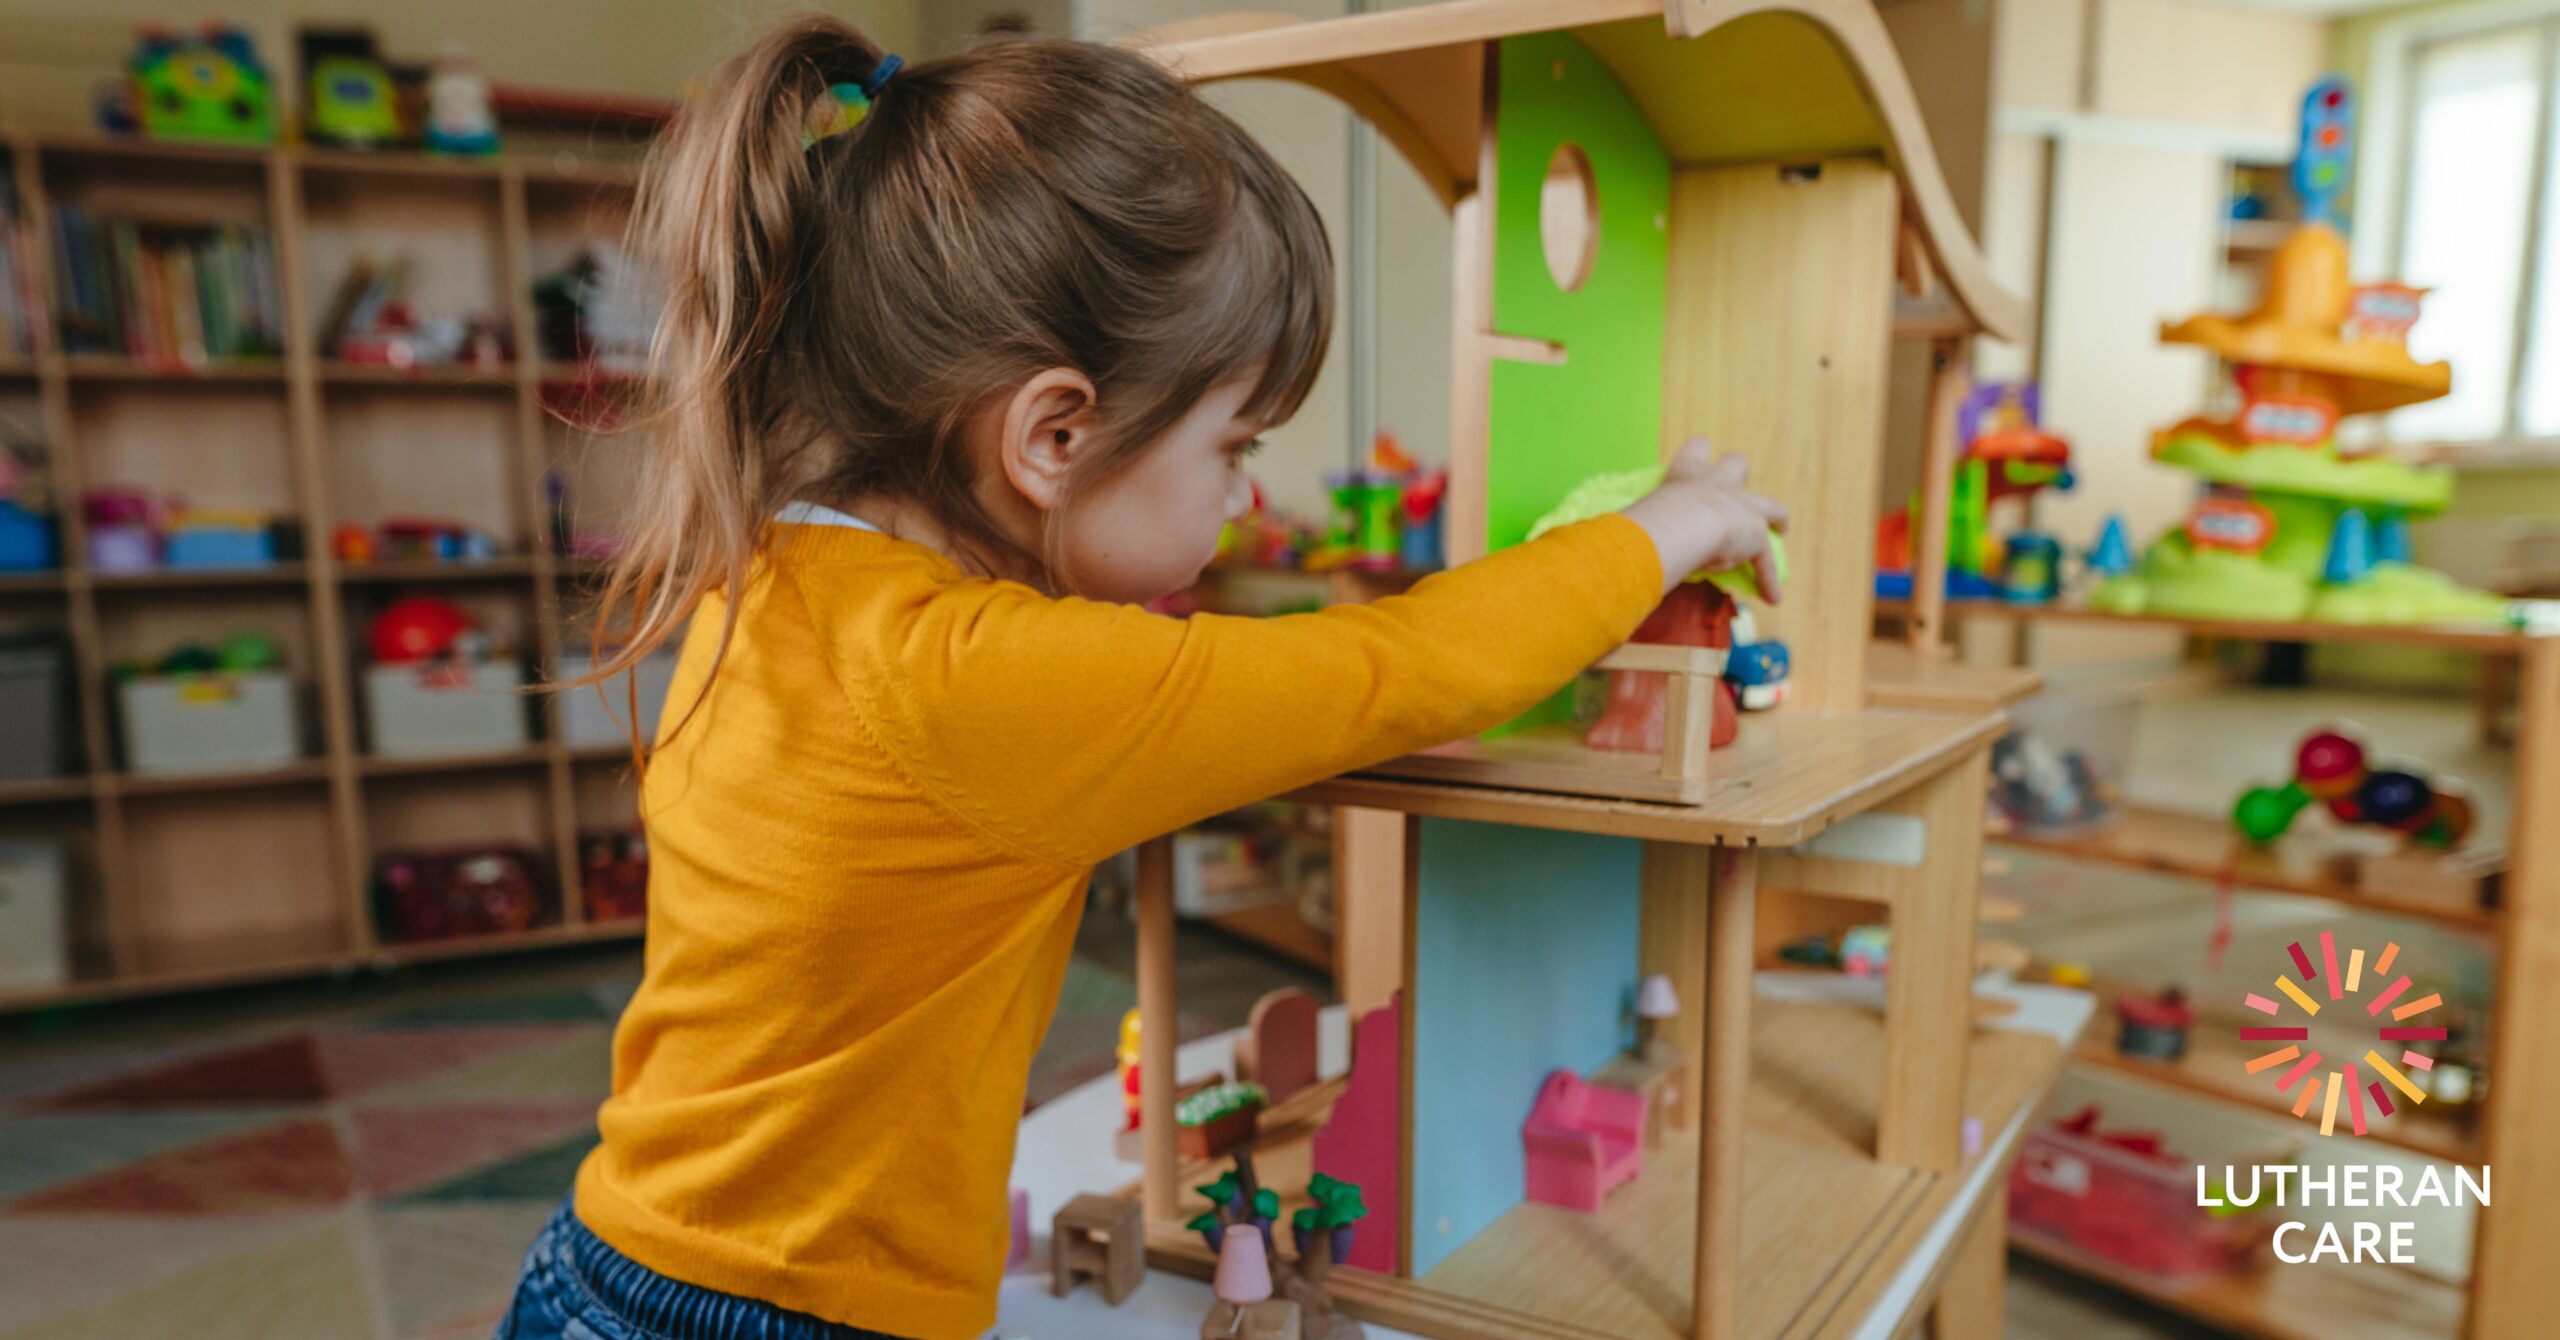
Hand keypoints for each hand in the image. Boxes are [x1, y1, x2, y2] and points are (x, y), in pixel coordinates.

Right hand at [1618, 440, 1788, 599]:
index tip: (1699, 467)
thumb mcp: (1647, 514)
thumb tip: (1636, 549)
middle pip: (1736, 464)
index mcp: (1685, 474)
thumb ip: (1652, 524)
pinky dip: (1768, 578)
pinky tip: (1772, 597)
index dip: (1699, 457)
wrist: (1682, 522)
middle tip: (1735, 493)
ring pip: (1770, 504)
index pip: (1695, 451)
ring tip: (1779, 528)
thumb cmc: (1652, 518)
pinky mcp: (1756, 533)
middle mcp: (1718, 482)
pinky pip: (1765, 560)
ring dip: (1775, 516)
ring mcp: (1742, 505)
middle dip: (1739, 475)